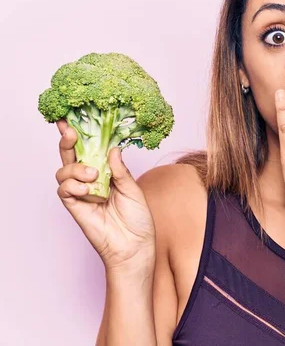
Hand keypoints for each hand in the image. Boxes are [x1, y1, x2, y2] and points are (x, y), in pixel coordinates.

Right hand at [55, 119, 155, 272]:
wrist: (135, 246)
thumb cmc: (138, 219)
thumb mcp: (133, 190)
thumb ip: (120, 171)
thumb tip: (112, 149)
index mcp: (107, 173)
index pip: (91, 150)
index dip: (83, 135)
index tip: (75, 119)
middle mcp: (92, 181)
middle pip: (72, 156)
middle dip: (67, 141)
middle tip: (69, 131)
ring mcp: (82, 193)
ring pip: (64, 171)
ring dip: (75, 168)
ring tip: (93, 176)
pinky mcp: (75, 206)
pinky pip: (64, 190)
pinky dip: (72, 185)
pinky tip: (87, 189)